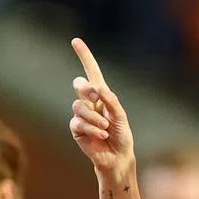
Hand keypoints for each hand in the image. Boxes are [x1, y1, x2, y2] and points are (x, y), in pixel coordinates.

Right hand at [69, 38, 134, 173]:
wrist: (118, 158)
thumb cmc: (122, 136)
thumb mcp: (121, 116)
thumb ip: (111, 101)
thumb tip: (98, 88)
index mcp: (102, 96)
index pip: (92, 73)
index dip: (84, 57)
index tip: (76, 41)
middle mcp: (90, 103)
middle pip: (79, 85)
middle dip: (86, 89)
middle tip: (96, 96)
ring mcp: (81, 116)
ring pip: (78, 106)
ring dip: (94, 117)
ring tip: (105, 128)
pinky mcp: (76, 129)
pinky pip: (78, 122)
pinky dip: (92, 128)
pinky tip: (101, 135)